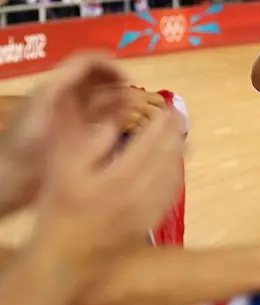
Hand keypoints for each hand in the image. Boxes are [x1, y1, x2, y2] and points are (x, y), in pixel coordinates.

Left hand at [0, 53, 129, 214]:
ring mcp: (75, 120)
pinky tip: (127, 121)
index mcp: (56, 85)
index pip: (87, 63)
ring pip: (104, 101)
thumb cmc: (25, 138)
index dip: (108, 65)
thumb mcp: (45, 100)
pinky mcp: (82, 140)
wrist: (14, 177)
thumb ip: (68, 78)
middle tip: (134, 92)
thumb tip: (100, 61)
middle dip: (117, 81)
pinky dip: (118, 118)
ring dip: (120, 99)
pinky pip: (105, 123)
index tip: (127, 77)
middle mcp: (68, 99)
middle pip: (98, 80)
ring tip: (134, 106)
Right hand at [29, 52, 184, 286]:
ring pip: (173, 176)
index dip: (163, 124)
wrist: (66, 258)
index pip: (151, 144)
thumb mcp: (65, 171)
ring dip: (179, 153)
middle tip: (179, 116)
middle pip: (167, 157)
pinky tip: (176, 168)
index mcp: (121, 177)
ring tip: (181, 136)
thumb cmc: (60, 210)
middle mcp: (141, 193)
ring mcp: (149, 210)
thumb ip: (90, 145)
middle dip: (175, 134)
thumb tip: (114, 125)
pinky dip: (177, 176)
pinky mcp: (150, 222)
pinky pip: (171, 194)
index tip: (169, 108)